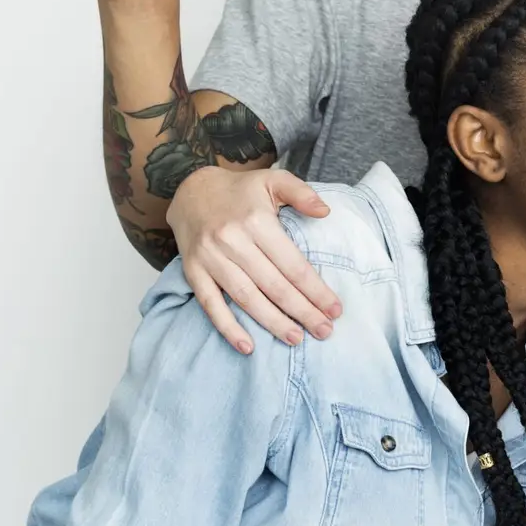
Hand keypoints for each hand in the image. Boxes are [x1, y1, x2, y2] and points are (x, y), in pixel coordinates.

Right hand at [166, 166, 341, 353]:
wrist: (191, 190)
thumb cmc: (240, 190)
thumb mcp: (273, 179)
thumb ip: (301, 193)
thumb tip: (326, 212)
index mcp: (257, 222)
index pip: (293, 265)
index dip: (315, 290)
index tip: (335, 309)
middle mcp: (232, 241)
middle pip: (274, 286)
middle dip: (302, 312)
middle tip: (324, 332)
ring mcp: (210, 258)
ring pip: (246, 298)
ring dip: (272, 323)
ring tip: (296, 339)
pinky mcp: (193, 271)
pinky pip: (210, 304)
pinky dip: (228, 327)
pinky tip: (247, 346)